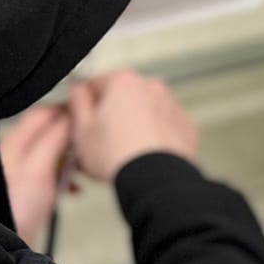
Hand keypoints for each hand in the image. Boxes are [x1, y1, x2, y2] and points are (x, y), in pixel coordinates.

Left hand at [0, 104, 72, 246]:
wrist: (11, 244)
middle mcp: (15, 155)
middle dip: (70, 135)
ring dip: (70, 156)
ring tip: (83, 164)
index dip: (63, 109)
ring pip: (52, 152)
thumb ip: (53, 140)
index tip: (84, 112)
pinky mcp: (29, 189)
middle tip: (87, 139)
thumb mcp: (40, 169)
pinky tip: (74, 186)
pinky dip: (66, 175)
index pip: (40, 113)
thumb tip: (67, 116)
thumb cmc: (19, 211)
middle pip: (47, 132)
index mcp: (13, 145)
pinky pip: (52, 172)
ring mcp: (22, 173)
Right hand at [67, 70, 199, 182]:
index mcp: (124, 82)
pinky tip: (144, 156)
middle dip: (113, 117)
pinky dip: (155, 138)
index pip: (97, 85)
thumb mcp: (80, 129)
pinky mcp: (186, 127)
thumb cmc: (117, 156)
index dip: (87, 106)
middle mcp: (152, 88)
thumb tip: (80, 91)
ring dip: (134, 127)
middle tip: (103, 142)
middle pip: (123, 99)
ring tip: (124, 153)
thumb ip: (77, 101)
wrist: (155, 180)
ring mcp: (172, 107)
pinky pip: (164, 128)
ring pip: (145, 113)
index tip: (85, 122)